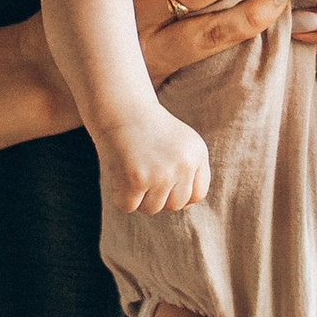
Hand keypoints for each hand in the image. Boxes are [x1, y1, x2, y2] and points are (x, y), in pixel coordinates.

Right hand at [97, 110, 214, 216]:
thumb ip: (187, 172)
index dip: (178, 193)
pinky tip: (119, 173)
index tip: (163, 181)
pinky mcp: (136, 179)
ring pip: (152, 208)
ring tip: (131, 170)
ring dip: (138, 196)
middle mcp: (184, 164)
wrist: (120, 107)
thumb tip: (186, 207)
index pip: (196, 195)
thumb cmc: (147, 129)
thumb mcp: (179, 144)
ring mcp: (161, 173)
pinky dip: (119, 195)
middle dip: (157, 195)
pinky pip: (128, 206)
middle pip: (174, 205)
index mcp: (198, 154)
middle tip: (143, 171)